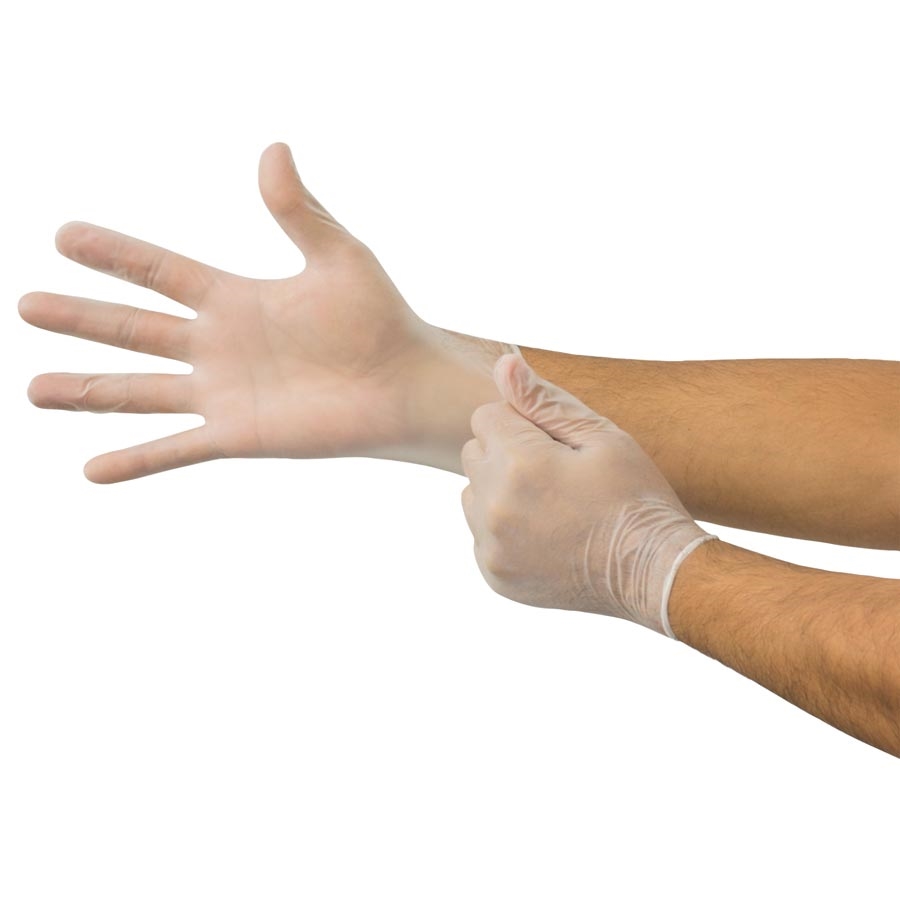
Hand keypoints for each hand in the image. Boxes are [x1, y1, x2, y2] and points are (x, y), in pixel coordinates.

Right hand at [20, 143, 511, 481]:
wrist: (404, 385)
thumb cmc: (380, 320)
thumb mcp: (338, 256)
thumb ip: (300, 210)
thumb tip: (274, 149)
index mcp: (236, 298)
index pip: (161, 272)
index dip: (114, 254)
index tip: (64, 235)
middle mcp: (219, 346)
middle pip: (135, 330)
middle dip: (81, 318)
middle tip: (27, 305)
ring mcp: (223, 394)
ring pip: (140, 391)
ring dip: (87, 391)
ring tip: (31, 390)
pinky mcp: (237, 436)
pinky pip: (176, 449)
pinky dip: (136, 460)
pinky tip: (91, 471)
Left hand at [461, 354, 714, 635]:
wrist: (655, 572)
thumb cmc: (635, 496)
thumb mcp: (601, 436)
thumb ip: (543, 399)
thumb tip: (502, 364)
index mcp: (520, 462)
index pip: (486, 416)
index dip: (522, 424)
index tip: (557, 447)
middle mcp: (495, 505)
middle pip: (474, 453)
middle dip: (506, 454)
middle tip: (556, 476)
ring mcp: (492, 545)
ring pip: (472, 493)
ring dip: (500, 492)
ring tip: (551, 506)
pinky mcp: (494, 574)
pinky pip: (480, 534)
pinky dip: (504, 531)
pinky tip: (546, 535)